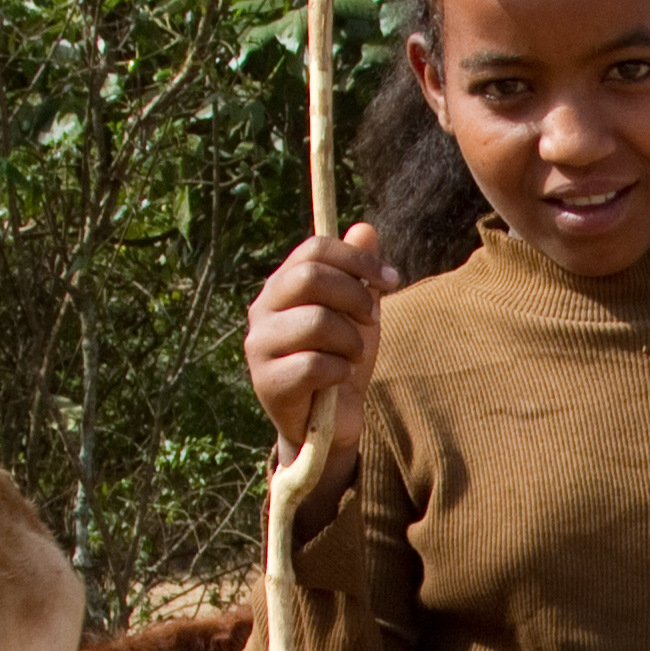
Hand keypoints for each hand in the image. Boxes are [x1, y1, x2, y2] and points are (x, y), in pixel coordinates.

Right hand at [245, 224, 388, 448]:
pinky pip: (314, 365)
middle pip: (311, 278)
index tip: (391, 280)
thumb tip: (365, 227)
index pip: (314, 249)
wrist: (329, 423)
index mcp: (282, 286)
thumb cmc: (341, 360)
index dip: (357, 259)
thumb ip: (359, 273)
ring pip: (316, 322)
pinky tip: (341, 380)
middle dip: (355, 297)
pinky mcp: (267, 382)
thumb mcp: (357, 313)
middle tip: (371, 320)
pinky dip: (341, 371)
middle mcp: (261, 310)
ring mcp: (259, 346)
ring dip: (350, 341)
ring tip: (352, 356)